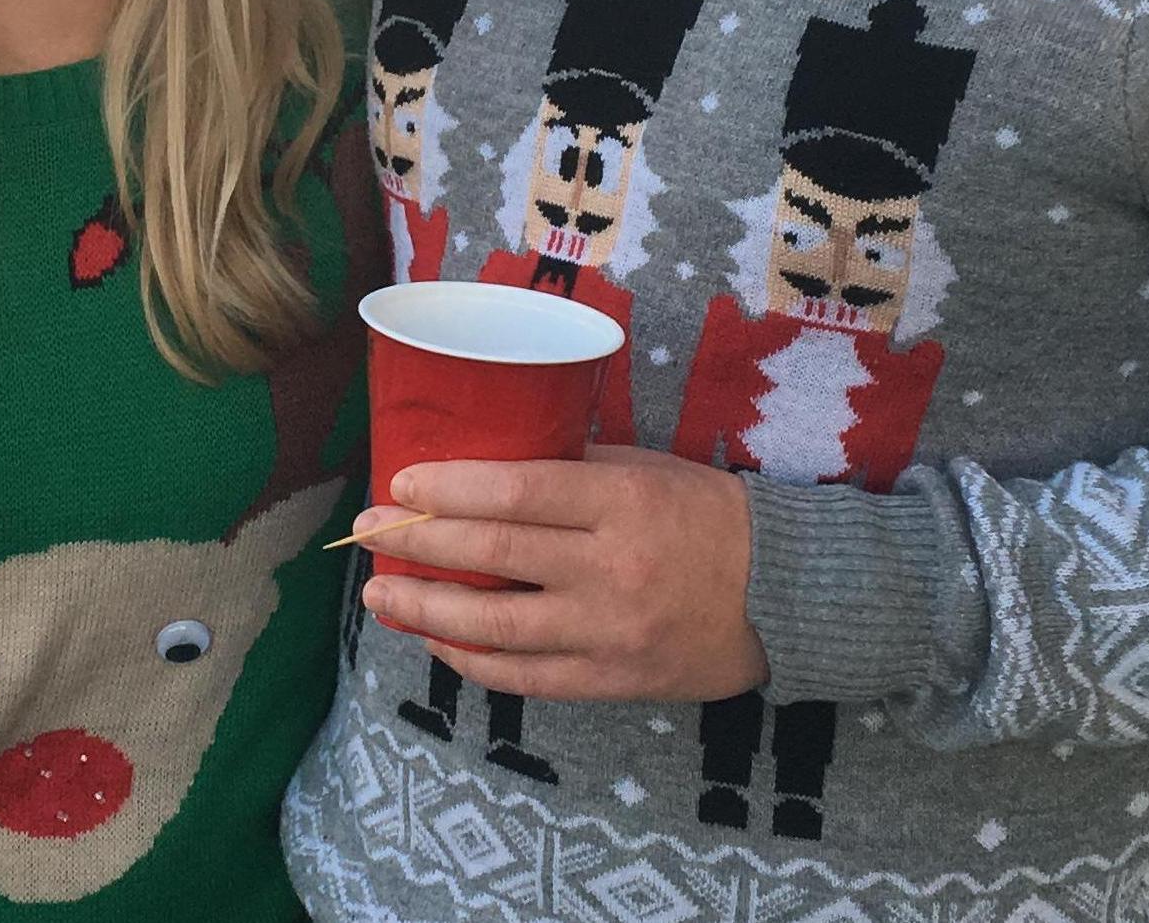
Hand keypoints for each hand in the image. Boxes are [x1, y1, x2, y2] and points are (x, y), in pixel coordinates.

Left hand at [356, 445, 769, 703]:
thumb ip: (571, 469)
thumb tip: (484, 466)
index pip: (515, 492)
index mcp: (619, 500)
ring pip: (497, 627)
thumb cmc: (705, 514)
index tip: (401, 485)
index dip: (448, 489)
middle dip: (418, 544)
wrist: (783, 594)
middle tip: (364, 532)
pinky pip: (526, 678)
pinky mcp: (612, 682)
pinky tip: (437, 642)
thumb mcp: (644, 468)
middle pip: (493, 556)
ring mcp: (609, 632)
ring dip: (427, 611)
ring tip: (380, 596)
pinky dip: (474, 662)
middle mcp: (609, 568)